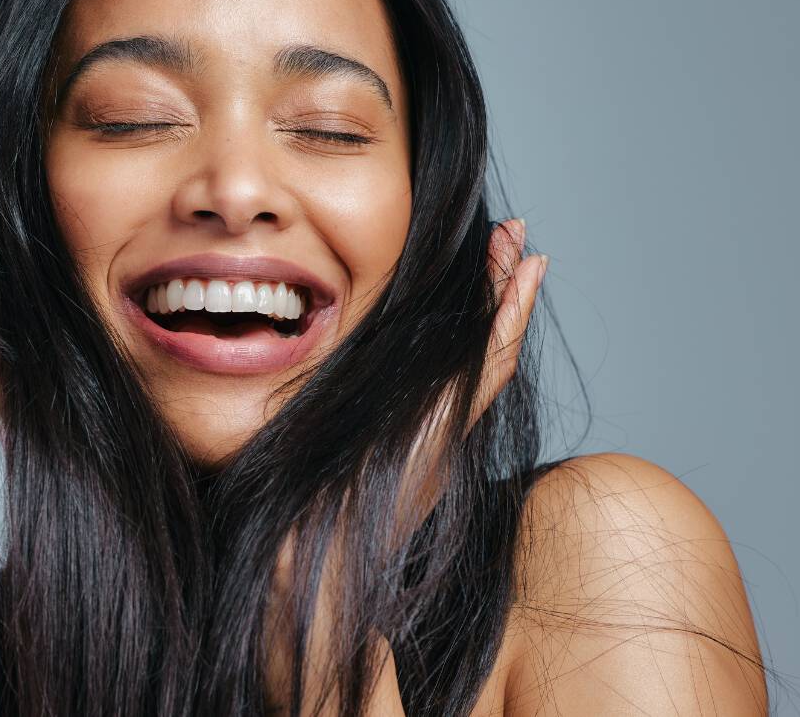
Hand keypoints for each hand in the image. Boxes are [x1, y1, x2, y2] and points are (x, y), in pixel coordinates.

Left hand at [265, 218, 547, 715]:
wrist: (313, 561)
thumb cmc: (307, 514)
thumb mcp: (319, 448)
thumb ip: (323, 415)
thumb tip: (272, 373)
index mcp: (417, 428)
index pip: (457, 357)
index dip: (477, 312)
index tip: (485, 265)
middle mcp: (440, 421)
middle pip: (480, 343)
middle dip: (499, 288)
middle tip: (515, 237)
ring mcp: (449, 421)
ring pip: (492, 346)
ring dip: (510, 292)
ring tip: (527, 246)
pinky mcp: (447, 422)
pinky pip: (486, 361)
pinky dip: (509, 319)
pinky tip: (525, 277)